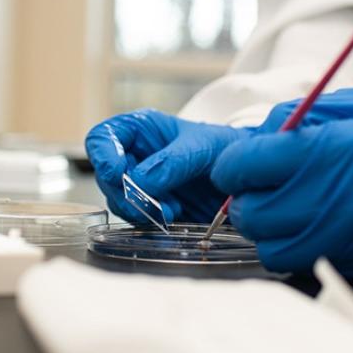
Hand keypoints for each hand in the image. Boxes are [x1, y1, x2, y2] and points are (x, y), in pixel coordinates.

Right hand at [85, 109, 250, 222]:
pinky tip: (174, 216)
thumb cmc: (227, 147)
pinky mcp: (152, 208)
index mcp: (141, 130)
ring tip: (170, 210)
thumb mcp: (204, 146)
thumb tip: (139, 182)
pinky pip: (136, 218)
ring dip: (138, 210)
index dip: (103, 155)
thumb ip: (172, 162)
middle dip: (124, 192)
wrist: (249, 176)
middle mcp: (135, 156)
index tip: (117, 174)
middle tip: (149, 202)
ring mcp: (141, 184)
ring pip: (118, 200)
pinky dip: (149, 221)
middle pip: (105, 175)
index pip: (103, 138)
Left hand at [210, 88, 352, 277]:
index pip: (247, 165)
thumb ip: (304, 117)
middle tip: (261, 185)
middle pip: (252, 214)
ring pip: (272, 249)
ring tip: (286, 209)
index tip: (240, 160)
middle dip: (247, 198)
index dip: (234, 163)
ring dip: (269, 230)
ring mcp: (349, 239)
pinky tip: (313, 226)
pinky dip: (296, 248)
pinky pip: (304, 264)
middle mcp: (336, 201)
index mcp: (334, 152)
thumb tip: (258, 134)